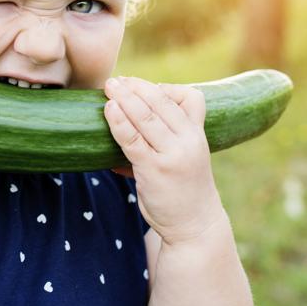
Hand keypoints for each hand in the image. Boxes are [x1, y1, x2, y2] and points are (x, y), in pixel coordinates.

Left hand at [103, 76, 224, 243]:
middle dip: (136, 87)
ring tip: (108, 87)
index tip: (140, 85)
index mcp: (198, 134)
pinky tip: (108, 110)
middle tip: (115, 80)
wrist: (194, 225)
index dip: (162, 87)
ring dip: (124, 98)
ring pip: (145, 117)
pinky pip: (132, 139)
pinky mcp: (153, 169)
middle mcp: (188, 140)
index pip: (188, 97)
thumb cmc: (183, 189)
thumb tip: (128, 121)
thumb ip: (165, 138)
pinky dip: (119, 122)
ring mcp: (171, 154)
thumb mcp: (185, 156)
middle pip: (160, 102)